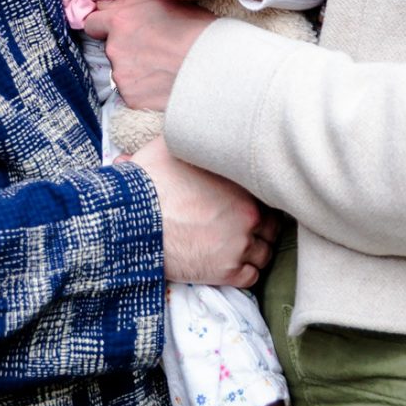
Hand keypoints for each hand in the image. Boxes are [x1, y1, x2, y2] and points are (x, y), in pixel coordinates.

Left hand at [82, 0, 214, 113]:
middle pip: (110, 48)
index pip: (92, 23)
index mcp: (120, 21)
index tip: (116, 31)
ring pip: (121, 70)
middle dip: (126, 48)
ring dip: (135, 69)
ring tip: (162, 68)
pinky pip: (131, 91)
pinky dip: (143, 89)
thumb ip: (130, 6)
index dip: (104, 26)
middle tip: (153, 50)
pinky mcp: (131, 97)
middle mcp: (115, 48)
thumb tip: (107, 7)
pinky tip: (163, 83)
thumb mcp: (163, 4)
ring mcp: (121, 75)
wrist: (214, 66)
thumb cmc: (195, 31)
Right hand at [128, 136, 276, 287]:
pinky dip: (245, 272)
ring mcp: (239, 245)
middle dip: (260, 228)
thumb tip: (189, 129)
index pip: (267, 195)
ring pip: (265, 253)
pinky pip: (252, 276)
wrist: (134, 221)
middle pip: (271, 226)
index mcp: (241, 184)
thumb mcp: (171, 147)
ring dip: (255, 251)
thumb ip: (191, 141)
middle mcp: (248, 215)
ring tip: (239, 248)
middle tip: (245, 228)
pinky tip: (232, 264)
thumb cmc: (149, 183)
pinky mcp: (226, 272)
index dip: (257, 201)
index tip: (246, 205)